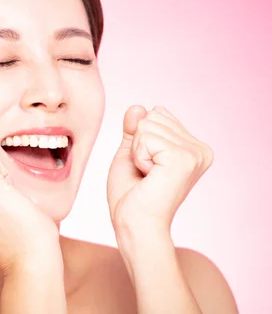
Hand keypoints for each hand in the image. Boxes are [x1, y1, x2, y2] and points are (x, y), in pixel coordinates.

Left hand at [107, 105, 213, 233]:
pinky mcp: (184, 158)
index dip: (139, 139)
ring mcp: (195, 153)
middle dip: (137, 145)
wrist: (134, 225)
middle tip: (145, 173)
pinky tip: (149, 177)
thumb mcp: (131, 154)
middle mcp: (200, 149)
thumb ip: (135, 130)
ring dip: (137, 152)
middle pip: (152, 116)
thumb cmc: (131, 196)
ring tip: (148, 176)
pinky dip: (138, 157)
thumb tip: (138, 107)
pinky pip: (145, 137)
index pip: (156, 114)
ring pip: (147, 125)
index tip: (146, 167)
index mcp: (192, 147)